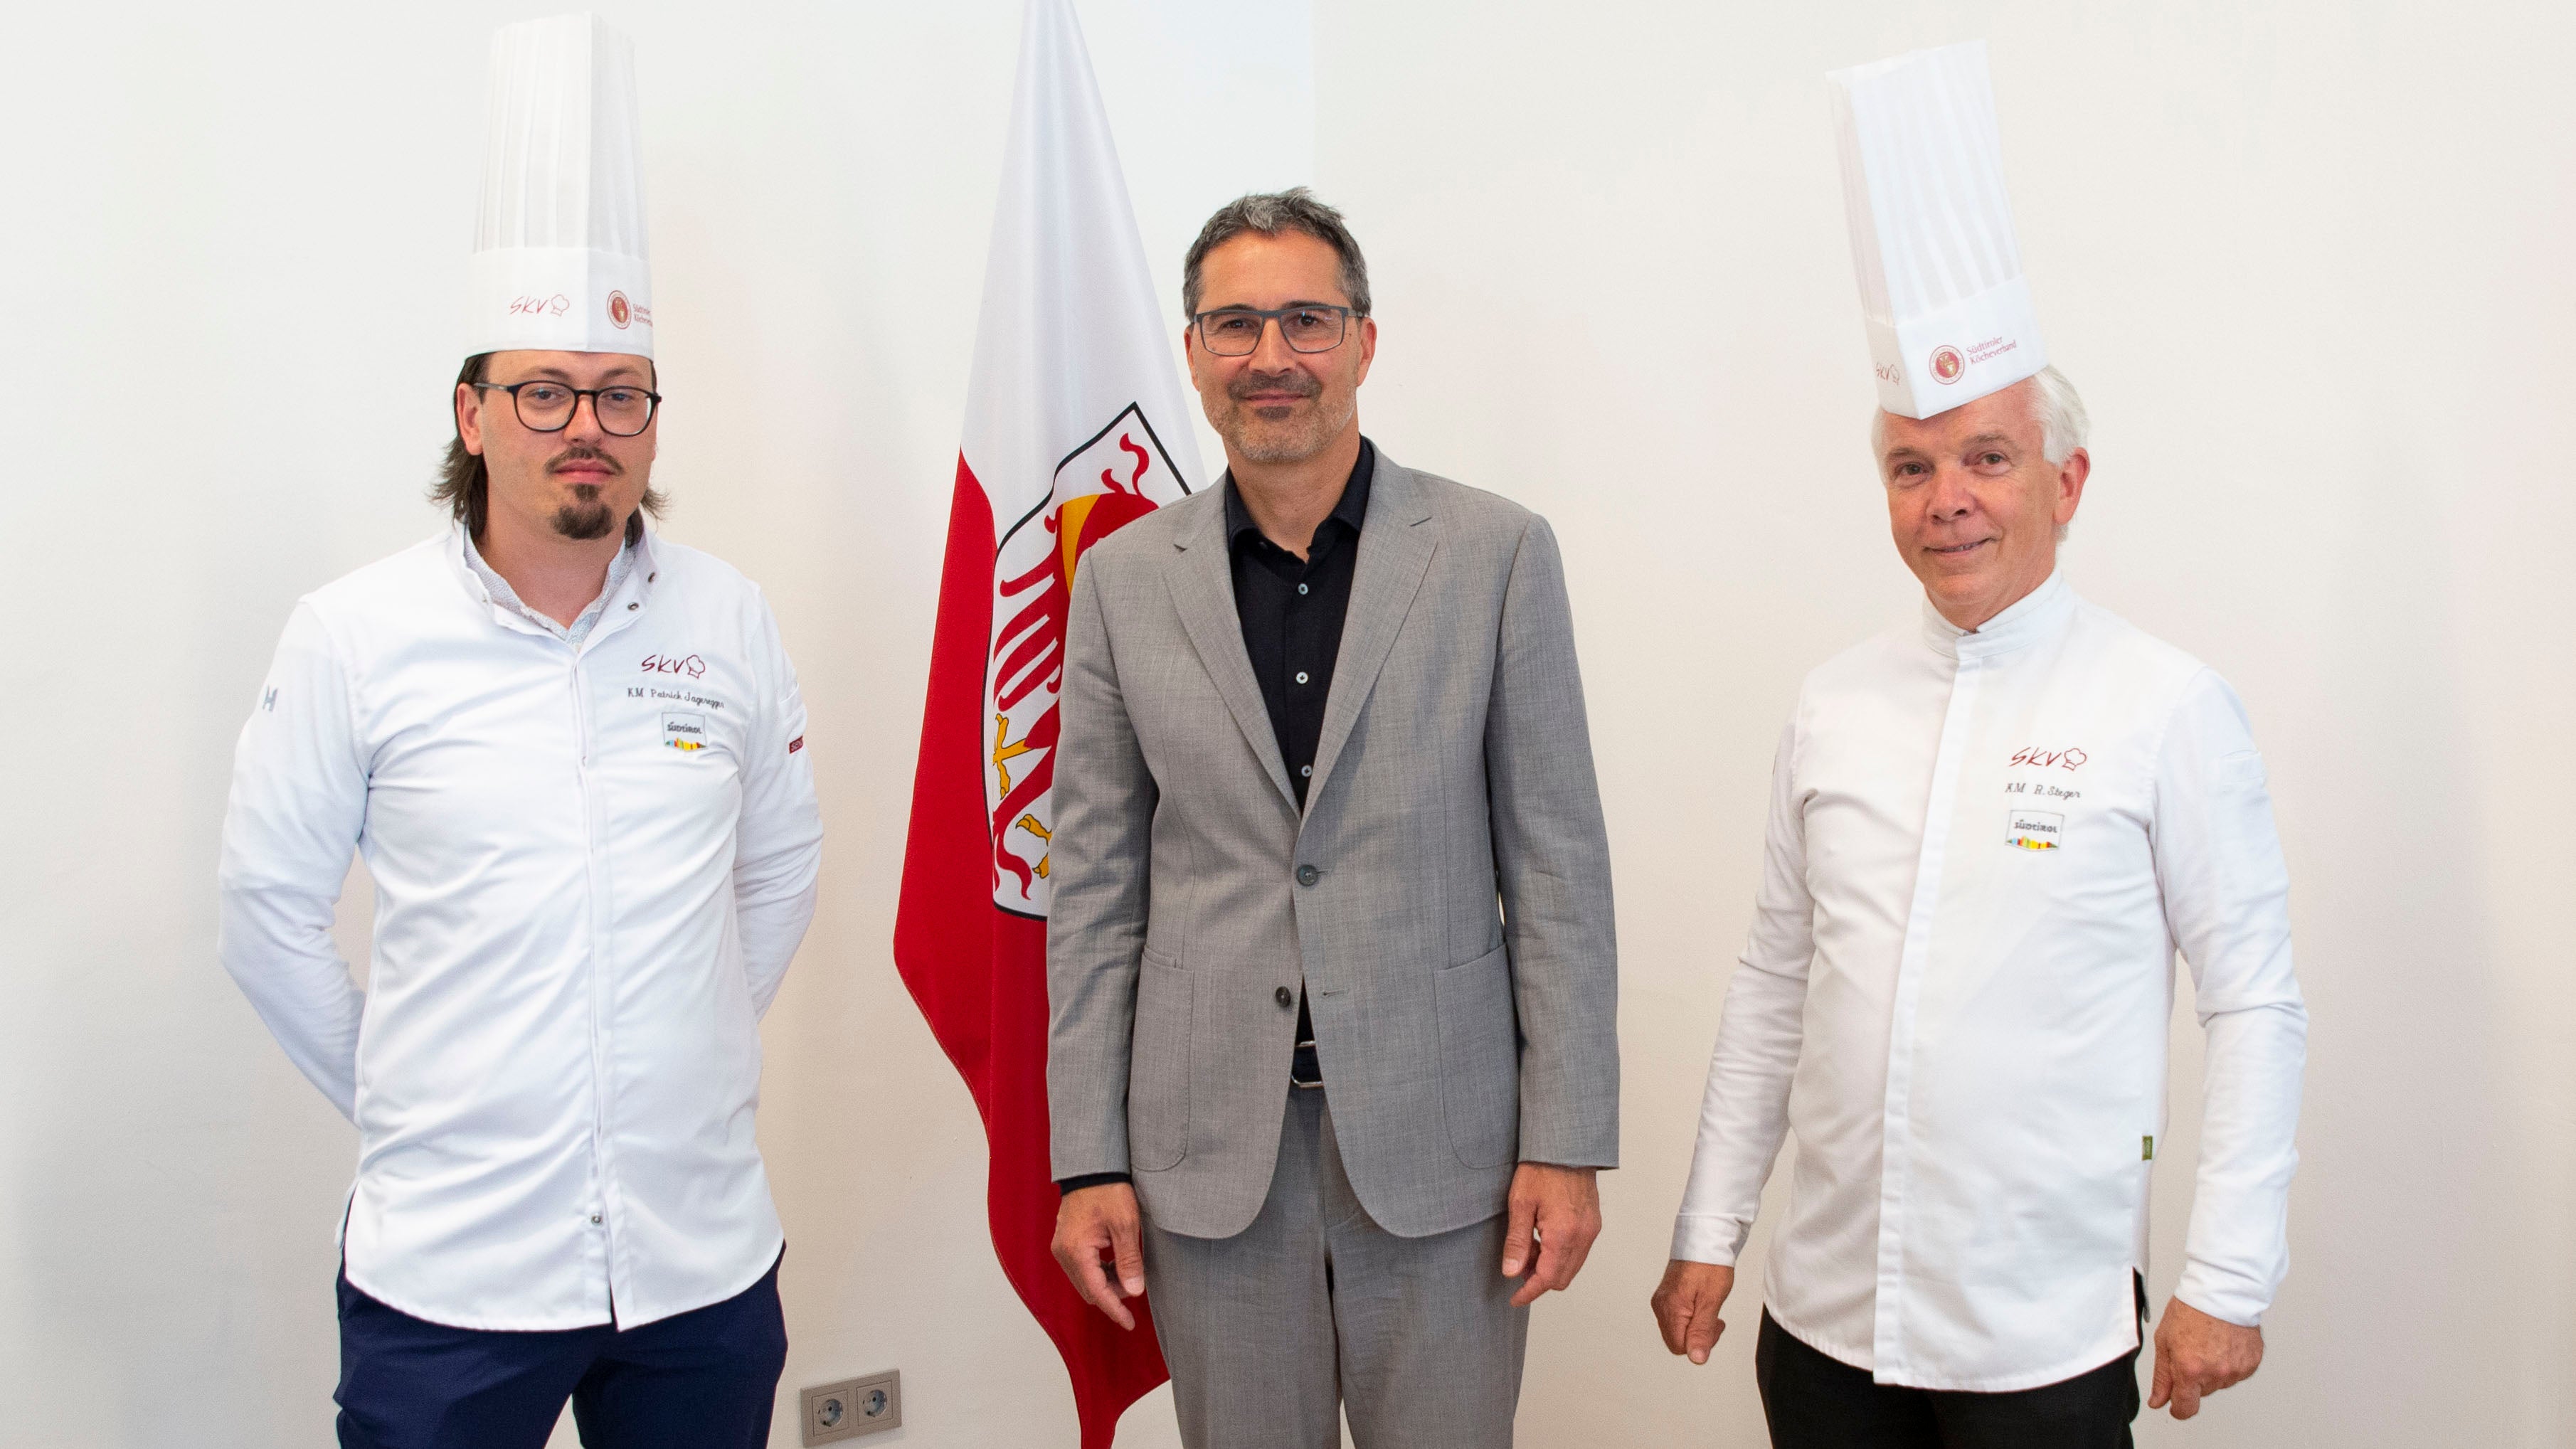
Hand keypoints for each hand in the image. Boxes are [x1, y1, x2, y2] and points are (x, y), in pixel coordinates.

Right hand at [1051, 1183, 1145, 1329]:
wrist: (1093, 1167)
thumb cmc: (1109, 1191)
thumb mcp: (1126, 1225)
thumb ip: (1129, 1261)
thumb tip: (1134, 1292)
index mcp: (1075, 1251)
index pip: (1096, 1291)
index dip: (1115, 1309)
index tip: (1130, 1323)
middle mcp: (1063, 1252)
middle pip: (1088, 1289)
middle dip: (1112, 1295)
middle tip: (1136, 1288)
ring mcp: (1063, 1246)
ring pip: (1085, 1279)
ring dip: (1106, 1283)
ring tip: (1129, 1272)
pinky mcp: (1067, 1240)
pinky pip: (1082, 1266)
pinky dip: (1099, 1271)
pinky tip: (1117, 1262)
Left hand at [1500, 1163, 1602, 1306]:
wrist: (1566, 1146)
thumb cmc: (1541, 1169)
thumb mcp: (1520, 1203)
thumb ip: (1517, 1241)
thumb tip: (1511, 1273)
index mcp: (1564, 1234)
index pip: (1547, 1278)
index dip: (1529, 1292)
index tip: (1514, 1299)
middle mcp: (1583, 1236)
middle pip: (1562, 1278)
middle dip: (1538, 1279)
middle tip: (1517, 1266)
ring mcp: (1591, 1230)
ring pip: (1571, 1267)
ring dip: (1549, 1267)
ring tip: (1527, 1248)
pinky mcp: (1593, 1224)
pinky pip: (1578, 1252)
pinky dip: (1560, 1255)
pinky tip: (1542, 1239)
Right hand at [1651, 1259, 1735, 1364]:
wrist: (1705, 1240)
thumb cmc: (1709, 1264)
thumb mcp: (1712, 1300)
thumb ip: (1702, 1331)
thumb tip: (1696, 1358)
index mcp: (1670, 1308)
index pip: (1680, 1347)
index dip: (1700, 1343)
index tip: (1713, 1325)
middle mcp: (1661, 1305)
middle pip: (1676, 1340)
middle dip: (1697, 1336)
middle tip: (1713, 1317)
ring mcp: (1662, 1300)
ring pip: (1677, 1330)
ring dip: (1694, 1326)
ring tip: (1707, 1307)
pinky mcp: (1666, 1297)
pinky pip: (1676, 1318)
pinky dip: (1690, 1317)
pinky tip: (1700, 1304)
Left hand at [2149, 1295, 2263, 1418]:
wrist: (2222, 1291)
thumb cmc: (2191, 1309)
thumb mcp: (2165, 1341)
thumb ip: (2162, 1376)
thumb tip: (2158, 1400)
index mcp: (2190, 1369)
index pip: (2186, 1408)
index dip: (2178, 1408)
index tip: (2175, 1404)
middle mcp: (2216, 1373)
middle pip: (2201, 1392)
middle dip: (2193, 1378)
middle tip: (2192, 1350)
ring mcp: (2236, 1369)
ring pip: (2219, 1382)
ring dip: (2213, 1370)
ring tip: (2209, 1343)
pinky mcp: (2251, 1363)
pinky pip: (2237, 1373)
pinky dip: (2229, 1363)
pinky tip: (2223, 1344)